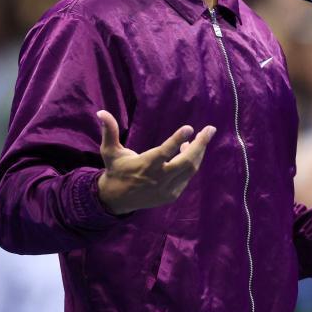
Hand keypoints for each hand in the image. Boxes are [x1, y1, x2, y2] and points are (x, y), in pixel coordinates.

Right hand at [96, 110, 215, 214]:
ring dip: (198, 153)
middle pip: (186, 161)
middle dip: (201, 145)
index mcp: (145, 165)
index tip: (189, 128)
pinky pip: (187, 177)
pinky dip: (191, 164)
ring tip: (200, 138)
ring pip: (190, 169)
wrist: (116, 199)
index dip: (177, 140)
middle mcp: (159, 178)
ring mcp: (167, 188)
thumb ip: (109, 131)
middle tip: (210, 129)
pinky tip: (189, 152)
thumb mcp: (109, 151)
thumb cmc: (116, 170)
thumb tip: (101, 111)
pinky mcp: (171, 195)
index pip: (165, 152)